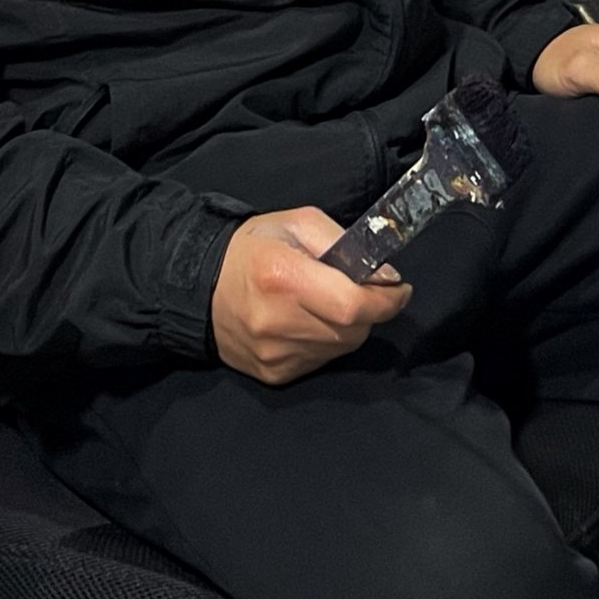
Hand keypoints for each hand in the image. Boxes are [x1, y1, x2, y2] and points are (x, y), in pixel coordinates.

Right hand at [210, 208, 408, 385]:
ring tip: (327, 304)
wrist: (197, 288)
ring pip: (340, 348)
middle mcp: (278, 323)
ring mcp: (274, 354)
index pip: (352, 305)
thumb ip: (343, 244)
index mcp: (284, 278)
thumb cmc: (253, 248)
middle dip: (369, 310)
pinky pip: (321, 362)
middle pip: (352, 329)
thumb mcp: (297, 223)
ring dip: (348, 327)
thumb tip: (385, 277)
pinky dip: (326, 342)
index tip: (400, 289)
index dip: (386, 301)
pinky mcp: (273, 374)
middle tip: (360, 290)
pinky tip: (308, 322)